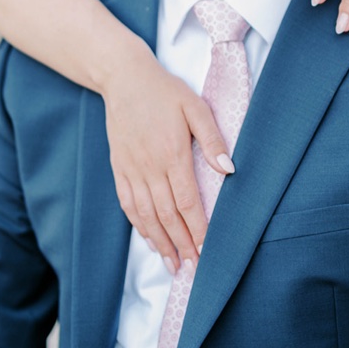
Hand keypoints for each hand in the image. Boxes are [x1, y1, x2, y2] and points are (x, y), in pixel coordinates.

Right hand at [100, 49, 229, 271]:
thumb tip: (229, 170)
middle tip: (194, 268)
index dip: (198, 228)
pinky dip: (139, 225)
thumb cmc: (165, 92)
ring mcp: (131, 170)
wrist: (123, 79)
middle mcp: (149, 167)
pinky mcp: (119, 169)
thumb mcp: (196, 108)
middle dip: (182, 244)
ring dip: (161, 242)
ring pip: (146, 215)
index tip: (209, 249)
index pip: (188, 201)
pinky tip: (150, 240)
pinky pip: (128, 204)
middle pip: (167, 215)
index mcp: (172, 154)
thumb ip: (212, 140)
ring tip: (174, 264)